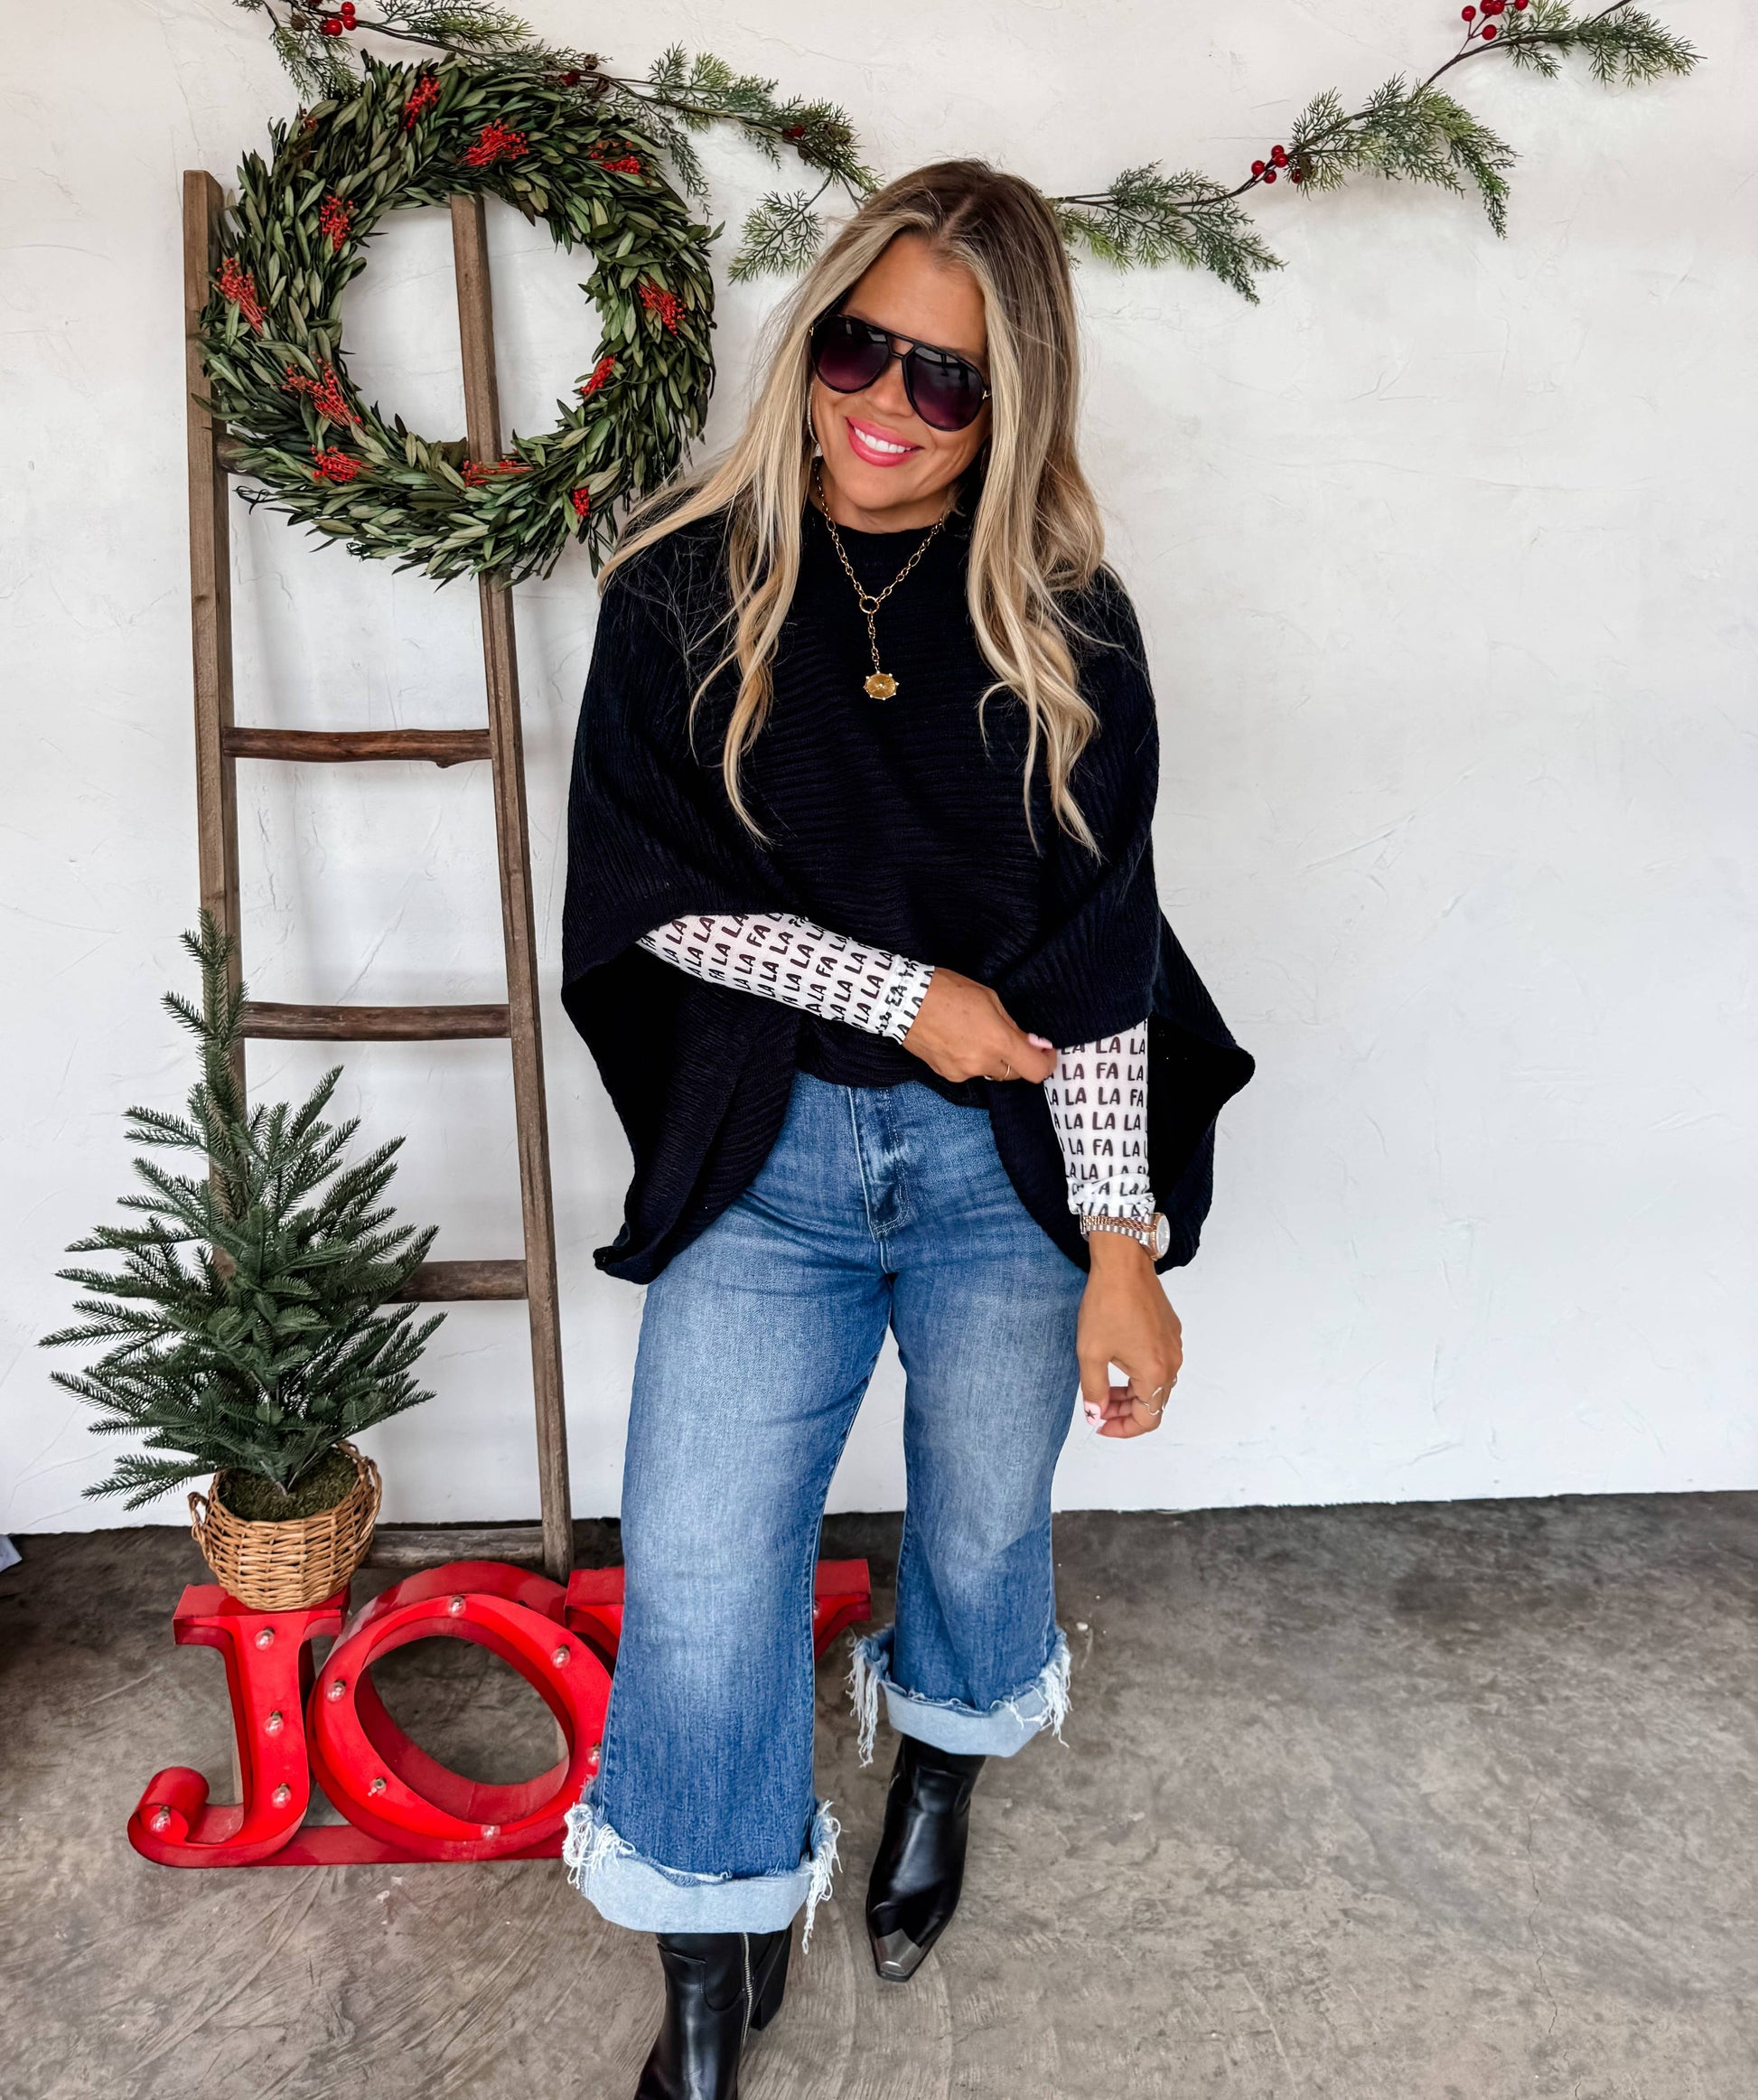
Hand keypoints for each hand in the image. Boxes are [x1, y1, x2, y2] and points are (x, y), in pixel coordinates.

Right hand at [902, 968, 1057, 1086]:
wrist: (902, 1000)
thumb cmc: (947, 990)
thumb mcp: (989, 998)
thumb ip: (1013, 1026)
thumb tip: (1035, 1043)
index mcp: (997, 1042)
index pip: (1035, 1070)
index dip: (1046, 1063)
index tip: (1045, 1051)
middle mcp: (981, 1063)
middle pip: (1013, 1073)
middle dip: (1016, 1057)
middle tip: (1007, 1036)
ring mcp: (962, 1072)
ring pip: (989, 1072)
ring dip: (991, 1059)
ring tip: (974, 1033)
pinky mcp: (946, 1074)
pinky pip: (969, 1072)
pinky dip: (970, 1060)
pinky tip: (956, 1040)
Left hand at [1077, 1233, 1182, 1438]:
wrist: (1123, 1264)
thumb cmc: (1107, 1304)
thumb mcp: (1091, 1352)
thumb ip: (1094, 1390)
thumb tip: (1096, 1415)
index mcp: (1154, 1372)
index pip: (1147, 1419)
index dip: (1122, 1428)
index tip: (1100, 1423)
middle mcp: (1172, 1361)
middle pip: (1154, 1403)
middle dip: (1125, 1411)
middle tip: (1098, 1407)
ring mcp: (1174, 1344)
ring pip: (1157, 1383)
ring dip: (1133, 1392)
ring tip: (1106, 1386)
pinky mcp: (1171, 1330)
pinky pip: (1160, 1363)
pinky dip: (1140, 1372)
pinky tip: (1118, 1361)